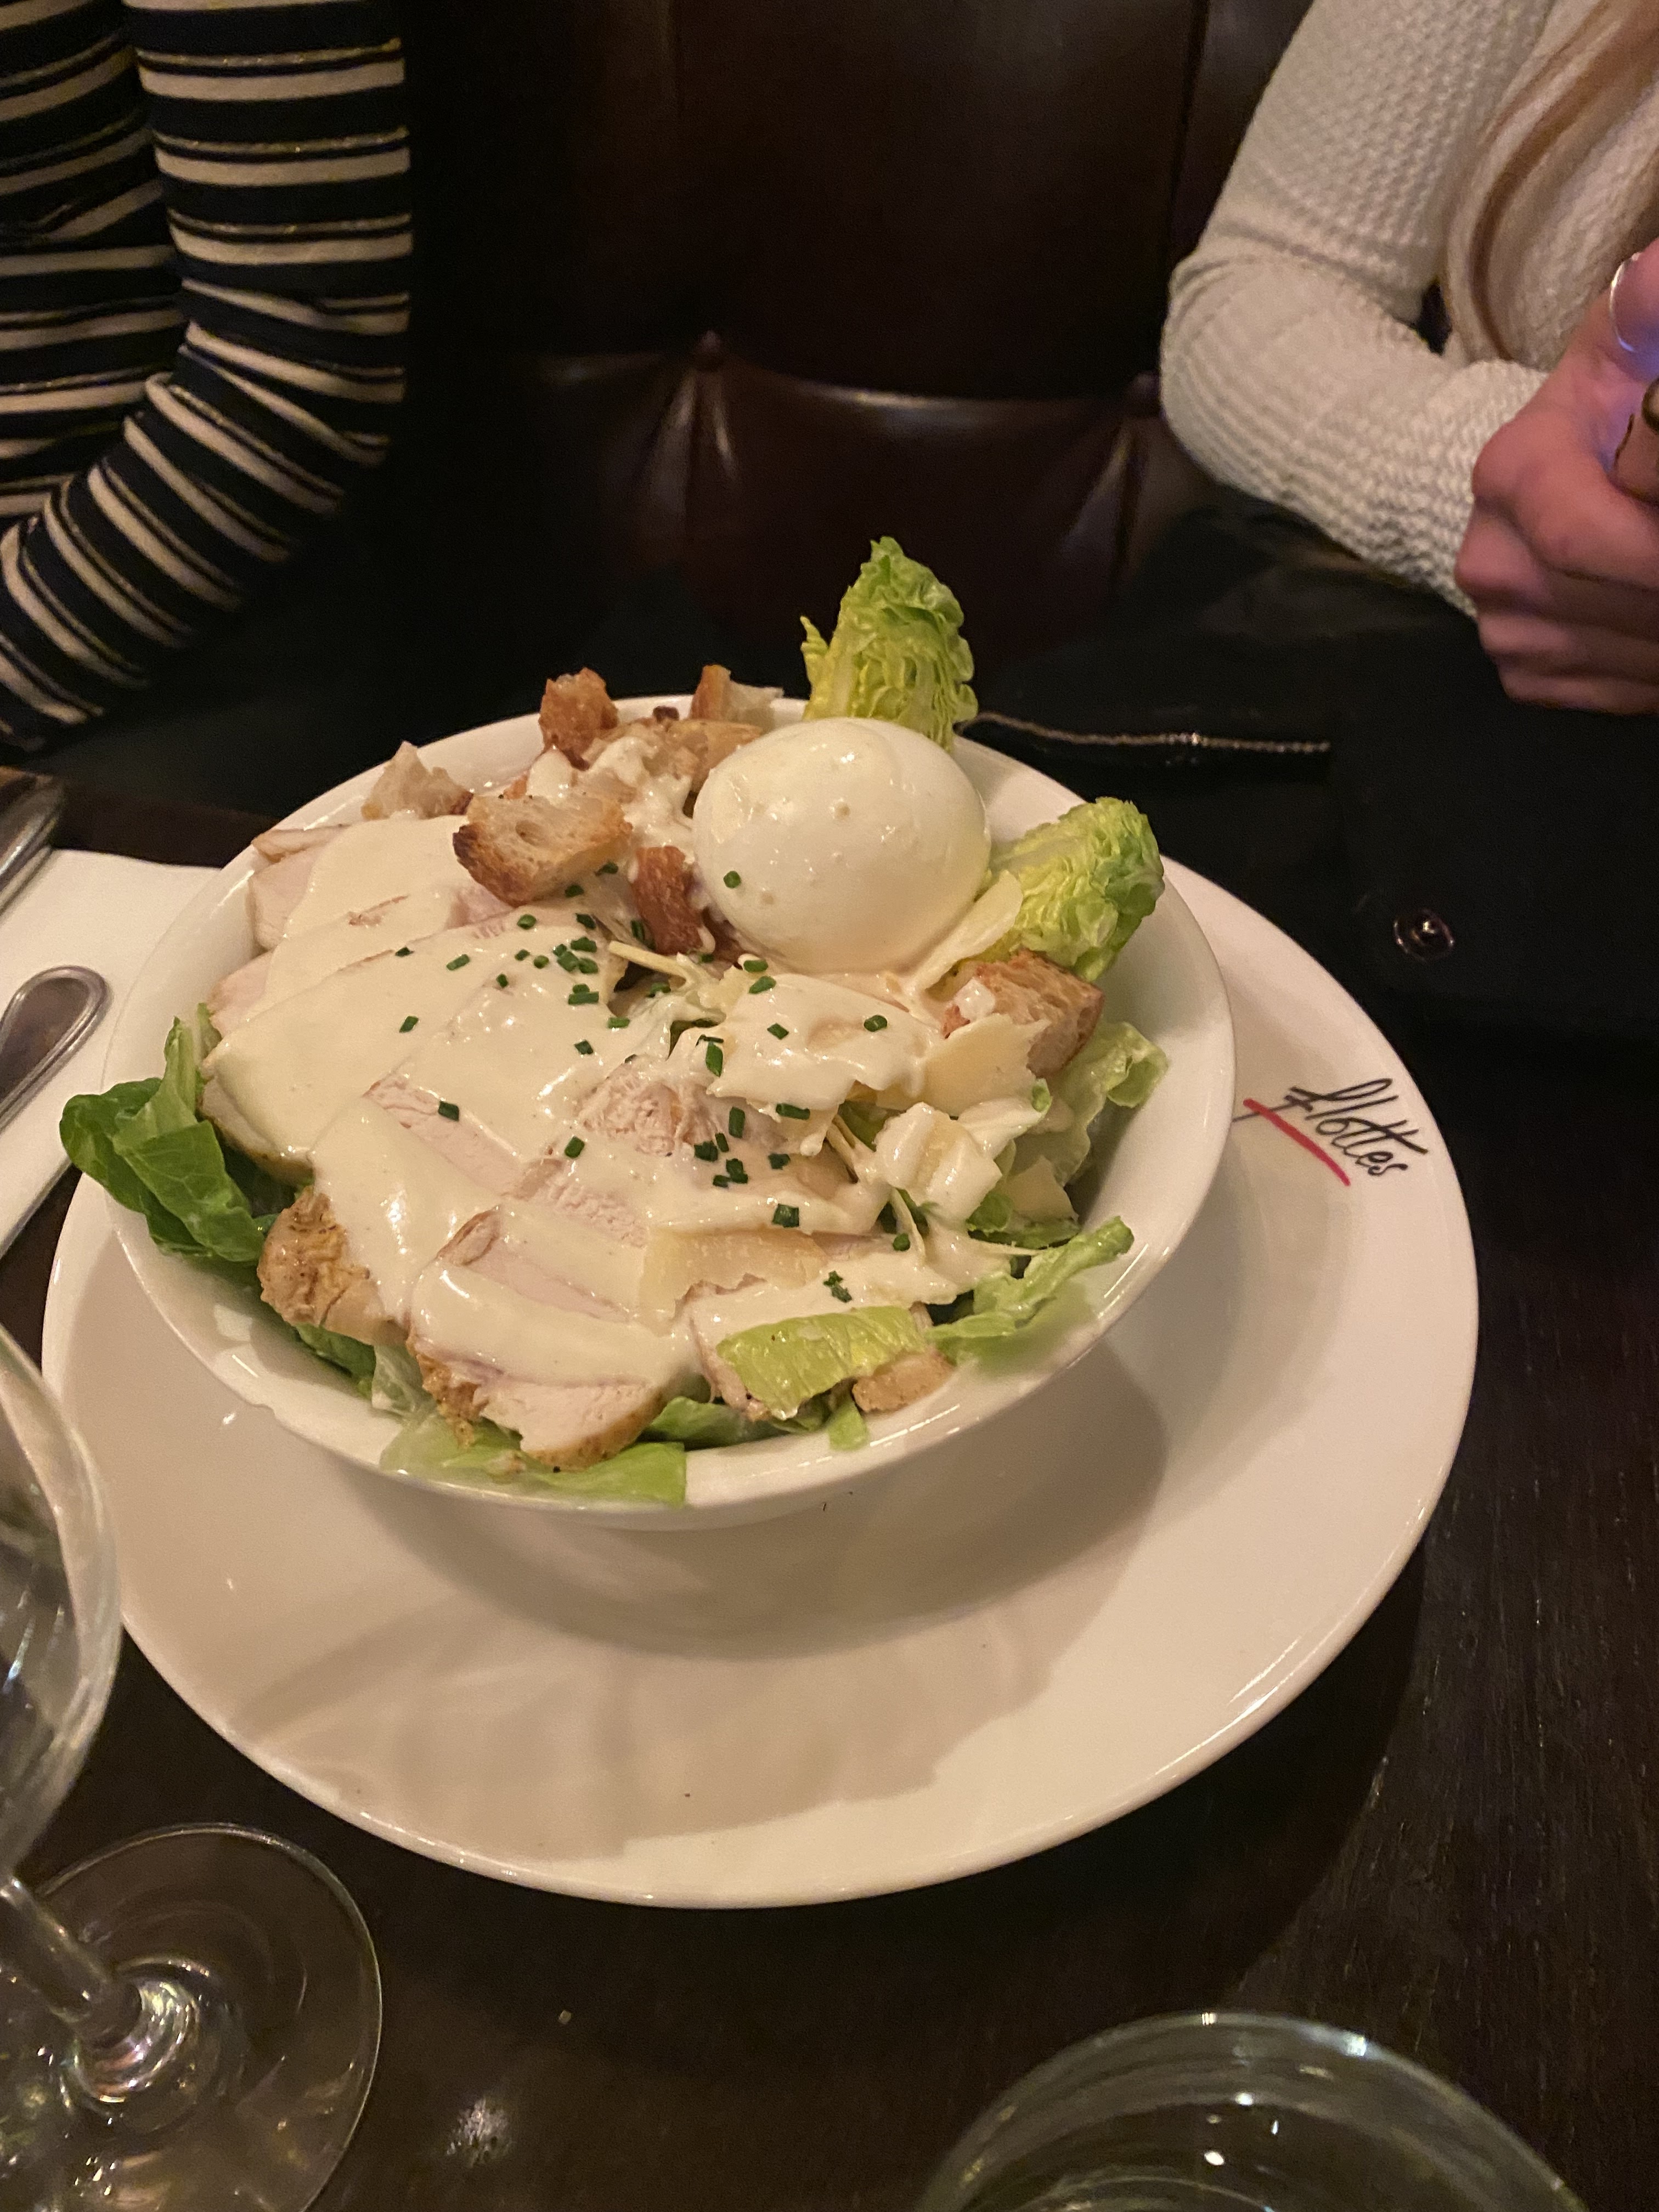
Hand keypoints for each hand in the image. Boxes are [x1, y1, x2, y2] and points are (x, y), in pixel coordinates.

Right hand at [1455, 240, 1658, 714]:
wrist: (1555, 475)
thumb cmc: (1616, 405)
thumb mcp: (1628, 349)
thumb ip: (1646, 317)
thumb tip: (1654, 281)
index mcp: (1511, 472)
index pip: (1589, 534)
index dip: (1656, 542)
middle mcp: (1486, 556)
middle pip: (1617, 600)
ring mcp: (1497, 622)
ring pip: (1622, 650)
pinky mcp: (1517, 669)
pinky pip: (1605, 688)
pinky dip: (1654, 667)